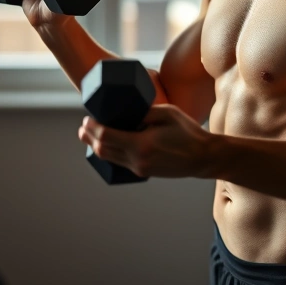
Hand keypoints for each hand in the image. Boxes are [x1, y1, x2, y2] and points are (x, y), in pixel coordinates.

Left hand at [78, 104, 214, 178]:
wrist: (202, 157)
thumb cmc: (187, 132)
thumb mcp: (167, 113)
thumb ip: (144, 112)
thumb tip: (125, 111)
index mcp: (142, 145)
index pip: (106, 137)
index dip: (92, 128)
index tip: (87, 119)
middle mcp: (137, 160)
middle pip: (103, 150)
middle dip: (89, 138)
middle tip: (83, 127)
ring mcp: (140, 169)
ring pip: (109, 159)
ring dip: (96, 147)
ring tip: (89, 136)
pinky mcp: (143, 172)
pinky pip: (120, 163)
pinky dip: (110, 153)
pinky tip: (106, 146)